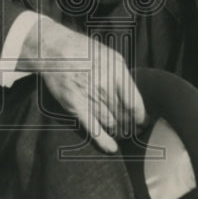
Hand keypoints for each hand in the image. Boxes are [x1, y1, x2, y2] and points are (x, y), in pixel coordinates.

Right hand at [17, 17, 144, 153]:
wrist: (55, 49)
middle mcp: (105, 85)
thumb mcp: (110, 56)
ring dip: (118, 131)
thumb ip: (123, 76)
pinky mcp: (75, 105)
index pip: (134, 104)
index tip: (142, 122)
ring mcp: (89, 96)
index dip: (141, 117)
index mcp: (117, 71)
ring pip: (110, 122)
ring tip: (122, 133)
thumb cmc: (84, 51)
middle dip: (130, 125)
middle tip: (134, 131)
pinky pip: (92, 128)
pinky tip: (112, 148)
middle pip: (123, 115)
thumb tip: (134, 99)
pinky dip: (104, 141)